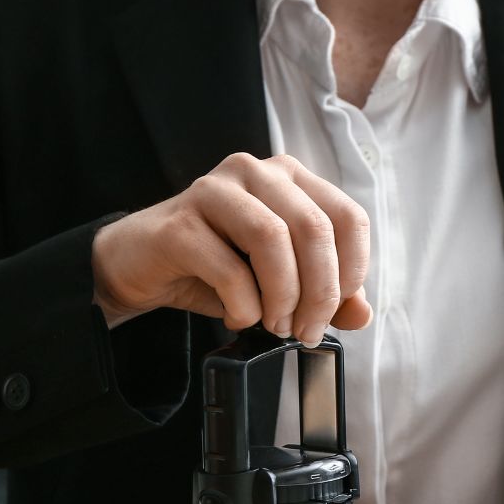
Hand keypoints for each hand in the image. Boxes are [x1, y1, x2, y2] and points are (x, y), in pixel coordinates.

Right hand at [91, 153, 372, 340]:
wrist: (141, 267)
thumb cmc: (215, 268)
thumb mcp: (281, 282)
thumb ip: (325, 294)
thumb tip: (362, 313)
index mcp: (290, 178)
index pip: (348, 217)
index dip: (351, 272)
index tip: (337, 310)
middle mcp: (255, 172)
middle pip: (314, 229)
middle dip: (319, 293)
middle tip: (306, 331)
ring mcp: (215, 190)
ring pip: (274, 240)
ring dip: (283, 297)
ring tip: (275, 325)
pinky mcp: (180, 222)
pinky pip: (230, 268)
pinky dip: (244, 306)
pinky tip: (237, 317)